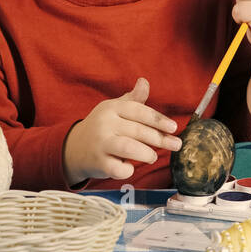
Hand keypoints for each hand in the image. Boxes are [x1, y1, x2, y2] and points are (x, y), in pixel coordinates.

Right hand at [62, 77, 181, 185]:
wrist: (74, 148)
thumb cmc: (103, 127)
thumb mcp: (115, 109)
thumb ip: (133, 99)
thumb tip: (144, 81)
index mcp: (112, 108)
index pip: (139, 111)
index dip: (158, 120)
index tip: (174, 127)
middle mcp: (105, 123)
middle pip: (137, 130)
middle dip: (160, 138)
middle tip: (175, 145)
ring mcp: (100, 143)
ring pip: (128, 147)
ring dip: (146, 153)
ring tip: (153, 156)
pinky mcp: (98, 162)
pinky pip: (117, 168)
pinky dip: (127, 169)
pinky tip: (131, 167)